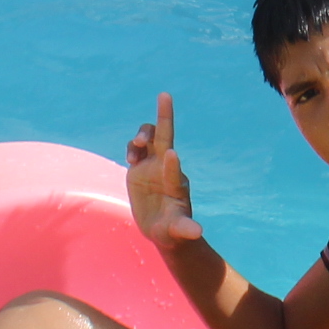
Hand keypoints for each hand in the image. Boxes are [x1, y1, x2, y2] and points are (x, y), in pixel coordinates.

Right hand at [126, 93, 199, 247]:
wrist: (162, 227)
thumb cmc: (174, 230)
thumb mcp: (178, 231)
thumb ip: (186, 228)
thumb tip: (198, 232)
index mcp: (175, 183)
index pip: (173, 168)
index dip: (171, 163)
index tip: (171, 157)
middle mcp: (165, 167)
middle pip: (165, 135)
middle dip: (165, 116)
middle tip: (165, 96)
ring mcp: (151, 165)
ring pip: (149, 138)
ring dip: (142, 134)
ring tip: (137, 144)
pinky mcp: (138, 168)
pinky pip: (135, 149)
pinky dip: (132, 147)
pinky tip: (131, 158)